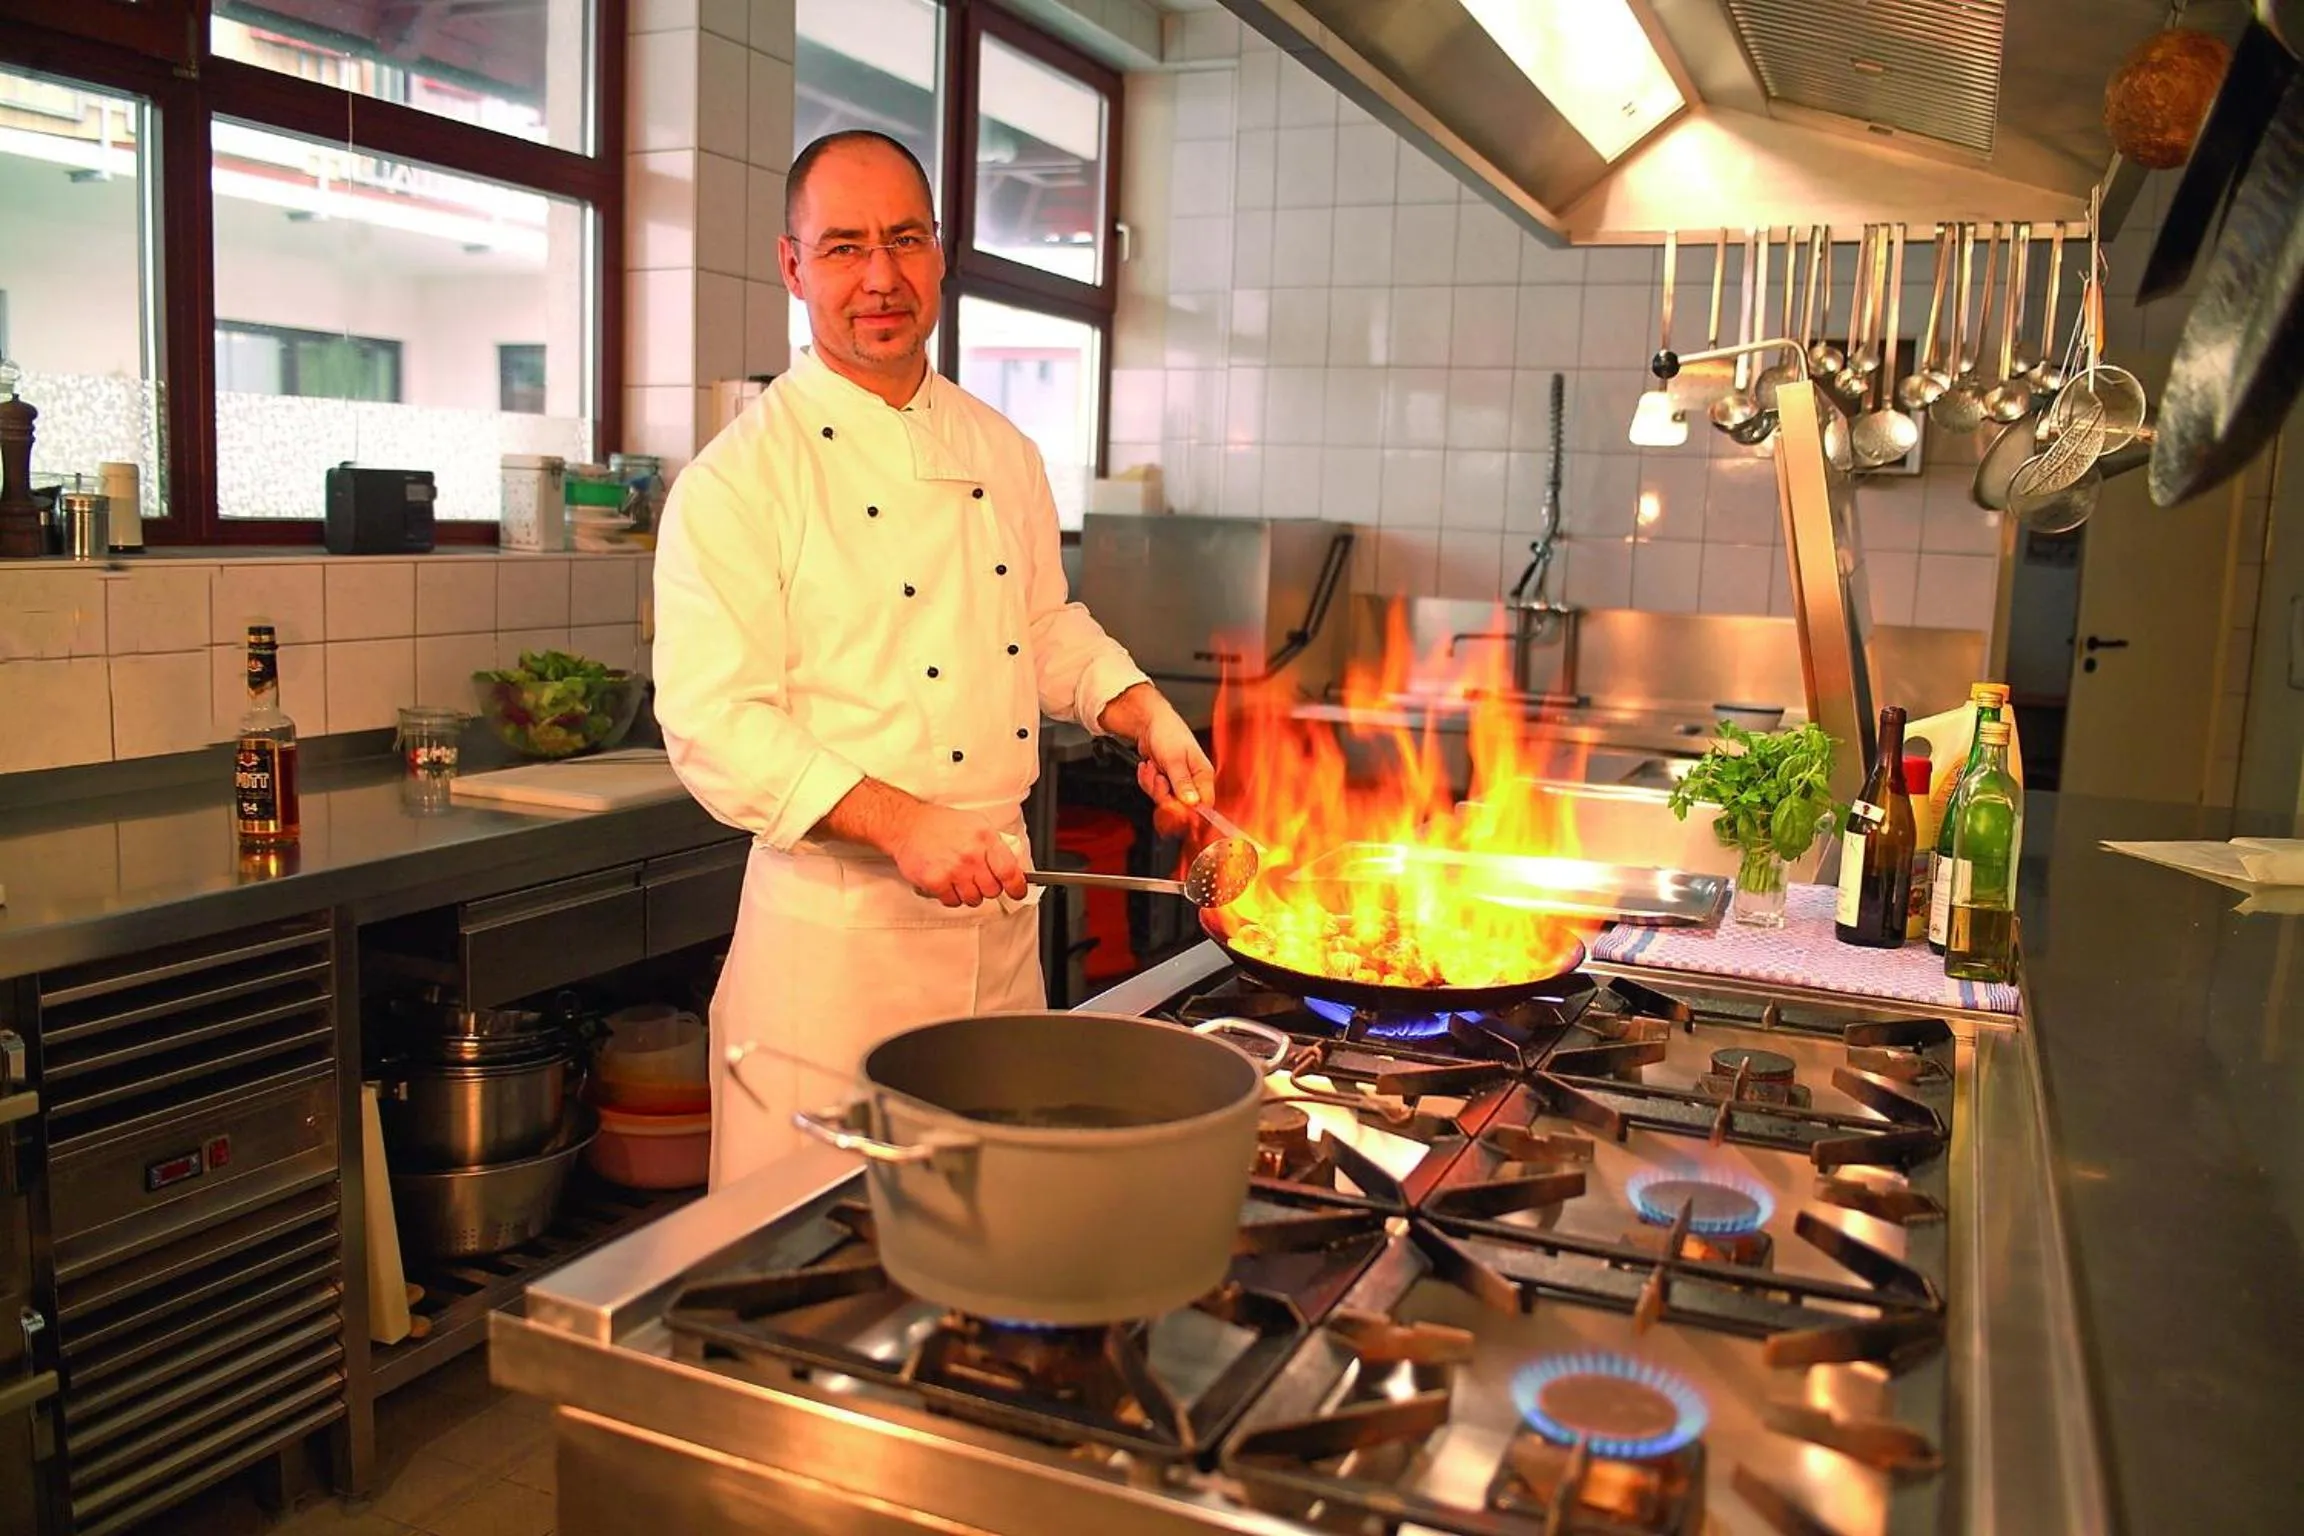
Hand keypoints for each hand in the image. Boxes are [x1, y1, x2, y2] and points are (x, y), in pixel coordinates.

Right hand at [890, 804, 1029, 907]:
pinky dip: (950, 896)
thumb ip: (995, 845)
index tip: (1017, 891)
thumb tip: (1013, 866)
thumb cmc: (941, 825)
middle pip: (992, 890)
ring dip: (968, 893)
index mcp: (985, 839)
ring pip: (973, 899)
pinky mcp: (936, 882)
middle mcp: (971, 855)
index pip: (1010, 871)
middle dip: (987, 887)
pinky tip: (946, 881)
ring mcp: (954, 870)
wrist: (908, 825)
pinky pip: (952, 901)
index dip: (1017, 887)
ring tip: (959, 878)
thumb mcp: (976, 824)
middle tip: (978, 878)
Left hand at [1129, 693, 1217, 817]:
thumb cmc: (1167, 733)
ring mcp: (1178, 782)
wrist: (1149, 723)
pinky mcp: (1165, 782)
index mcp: (1203, 775)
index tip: (1172, 804)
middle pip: (1181, 806)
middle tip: (1159, 777)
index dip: (1188, 810)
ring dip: (1153, 785)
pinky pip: (1154, 793)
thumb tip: (1192, 803)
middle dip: (1163, 793)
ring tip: (1153, 767)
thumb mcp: (1174, 759)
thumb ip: (1182, 782)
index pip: (1204, 804)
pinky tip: (1149, 767)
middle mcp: (1193, 781)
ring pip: (1164, 800)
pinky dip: (1147, 781)